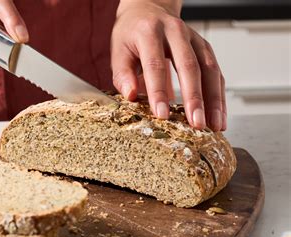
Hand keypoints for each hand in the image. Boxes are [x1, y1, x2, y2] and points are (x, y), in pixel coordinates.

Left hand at [111, 0, 225, 130]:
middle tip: (195, 123)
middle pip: (189, 66)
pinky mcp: (205, 47)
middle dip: (194, 98)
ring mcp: (194, 38)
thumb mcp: (118, 49)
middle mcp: (175, 32)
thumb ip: (122, 74)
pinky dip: (219, 96)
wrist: (148, 8)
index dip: (158, 92)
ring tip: (214, 125)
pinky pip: (215, 72)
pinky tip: (218, 115)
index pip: (155, 65)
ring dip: (214, 100)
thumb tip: (130, 95)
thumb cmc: (131, 33)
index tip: (162, 114)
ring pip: (209, 69)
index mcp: (149, 32)